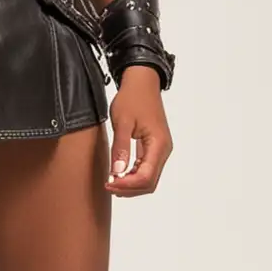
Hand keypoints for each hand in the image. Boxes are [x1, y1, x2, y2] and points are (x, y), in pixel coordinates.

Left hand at [104, 65, 172, 195]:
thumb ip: (120, 148)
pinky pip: (147, 168)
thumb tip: (116, 173)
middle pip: (150, 182)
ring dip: (131, 184)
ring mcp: (160, 149)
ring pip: (149, 178)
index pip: (146, 177)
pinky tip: (119, 173)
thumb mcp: (122, 123)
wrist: (142, 82)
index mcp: (158, 144)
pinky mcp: (154, 147)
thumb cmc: (133, 98)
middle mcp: (163, 150)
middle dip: (129, 188)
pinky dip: (133, 175)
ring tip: (111, 181)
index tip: (109, 183)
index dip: (127, 185)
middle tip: (108, 185)